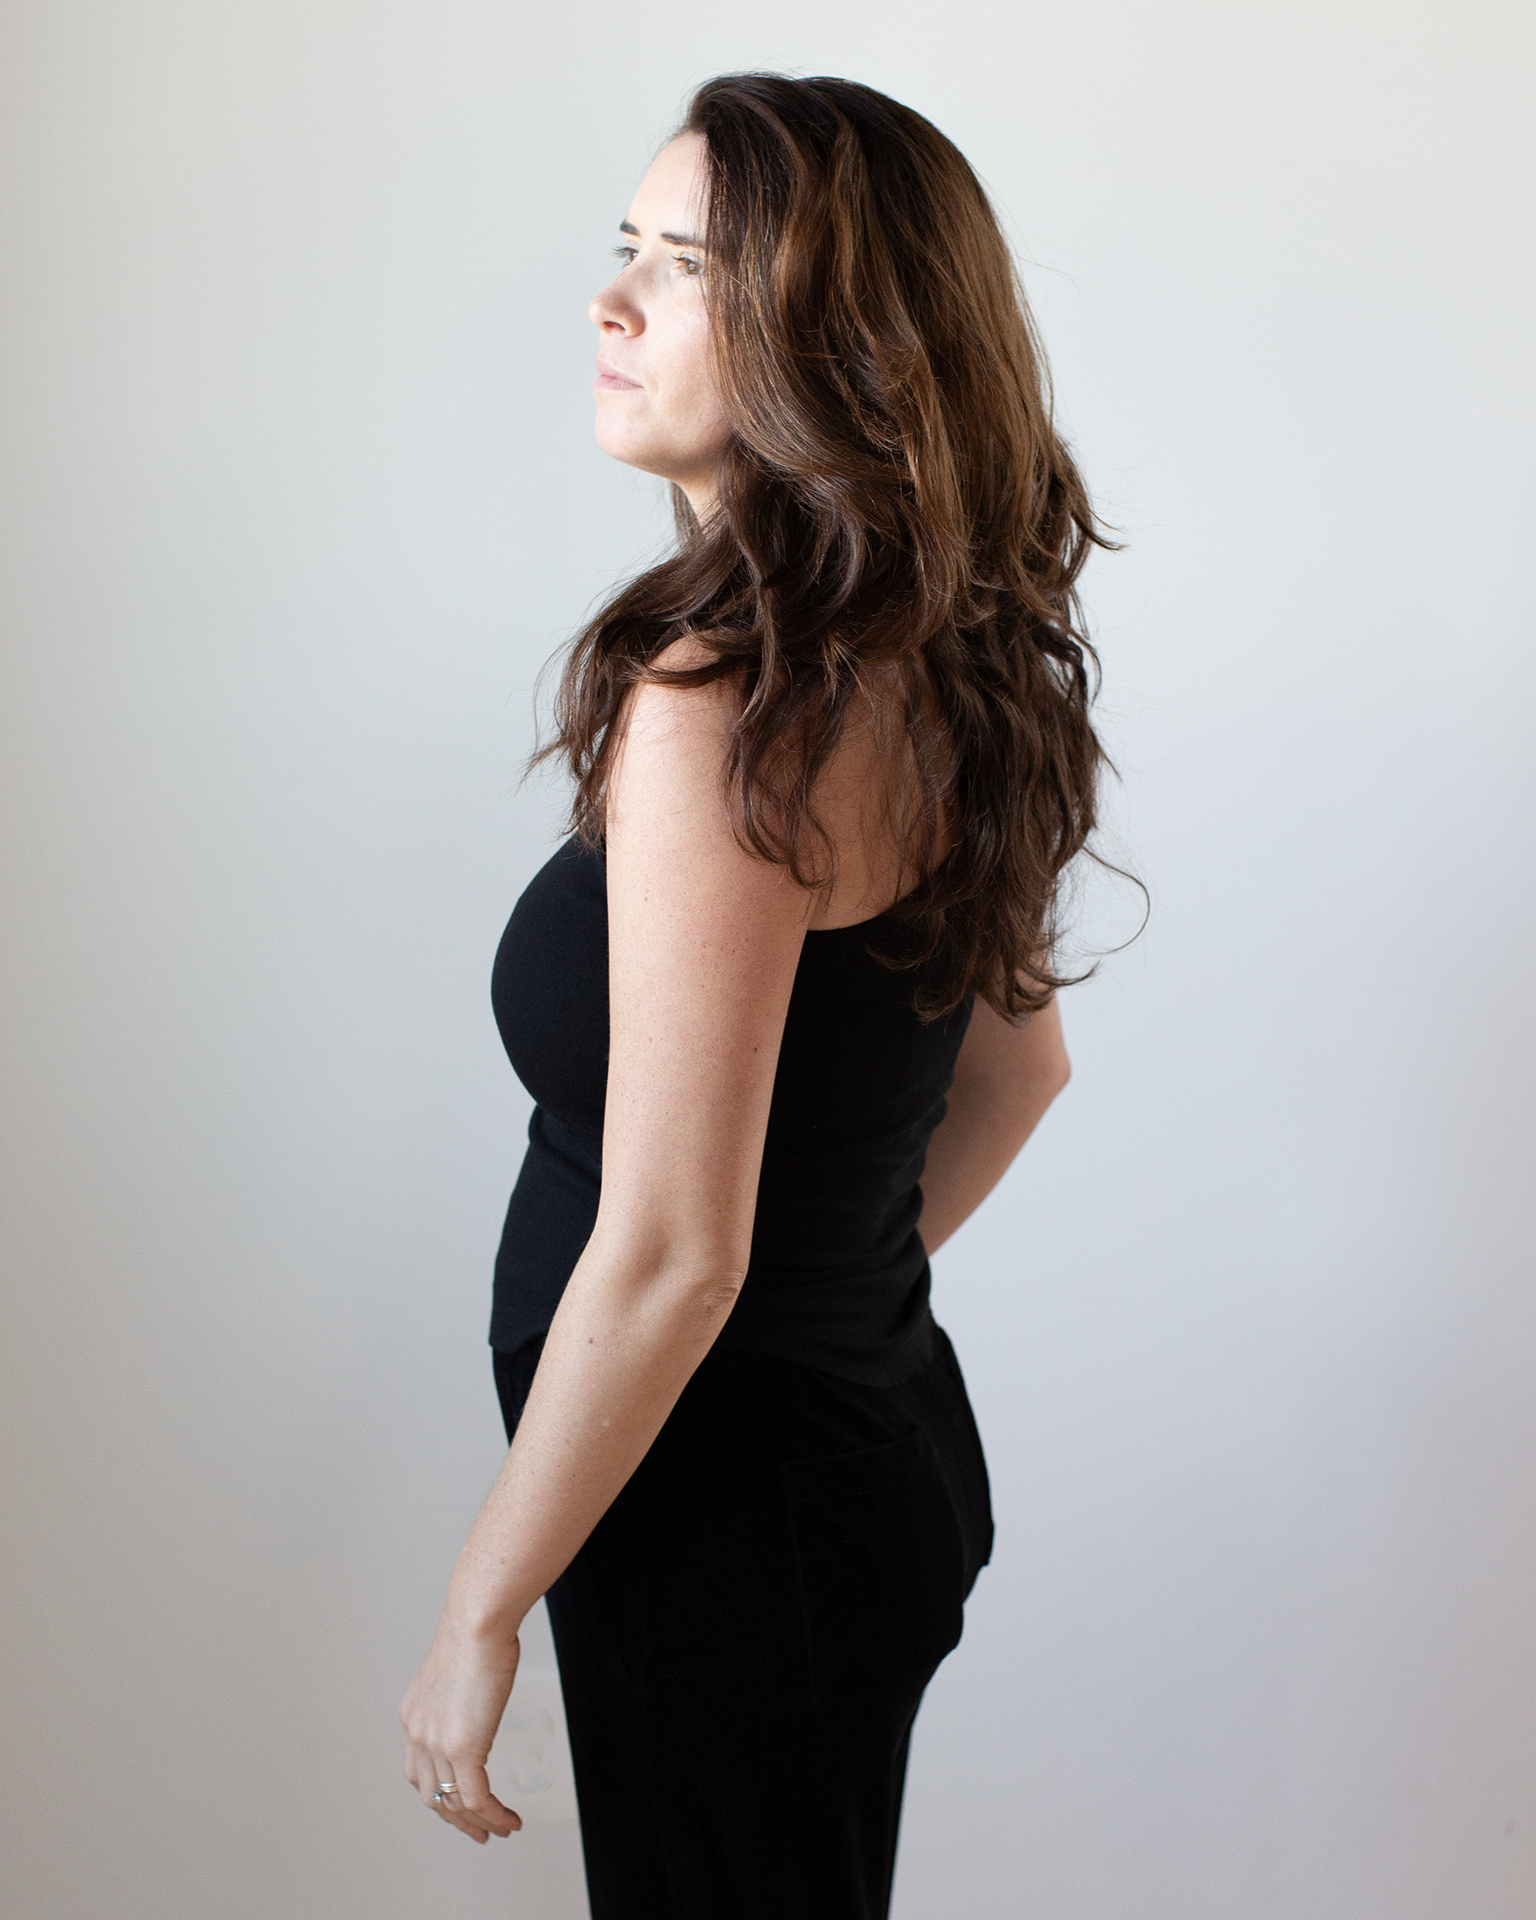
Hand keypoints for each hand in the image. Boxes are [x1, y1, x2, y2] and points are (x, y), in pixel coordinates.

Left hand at [400, 1618, 523, 1842]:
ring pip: (455, 1803)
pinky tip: (509, 1820)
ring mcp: (437, 1745)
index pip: (419, 1773)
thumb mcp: (456, 1673)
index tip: (457, 1806)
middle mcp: (417, 1735)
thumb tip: (476, 1704)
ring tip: (501, 1829)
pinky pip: (477, 1799)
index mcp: (412, 1718)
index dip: (438, 1796)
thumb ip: (458, 1699)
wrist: (477, 1623)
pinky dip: (494, 1815)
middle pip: (433, 1796)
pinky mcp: (462, 1749)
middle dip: (457, 1820)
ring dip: (479, 1823)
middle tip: (478, 1831)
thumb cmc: (475, 1634)